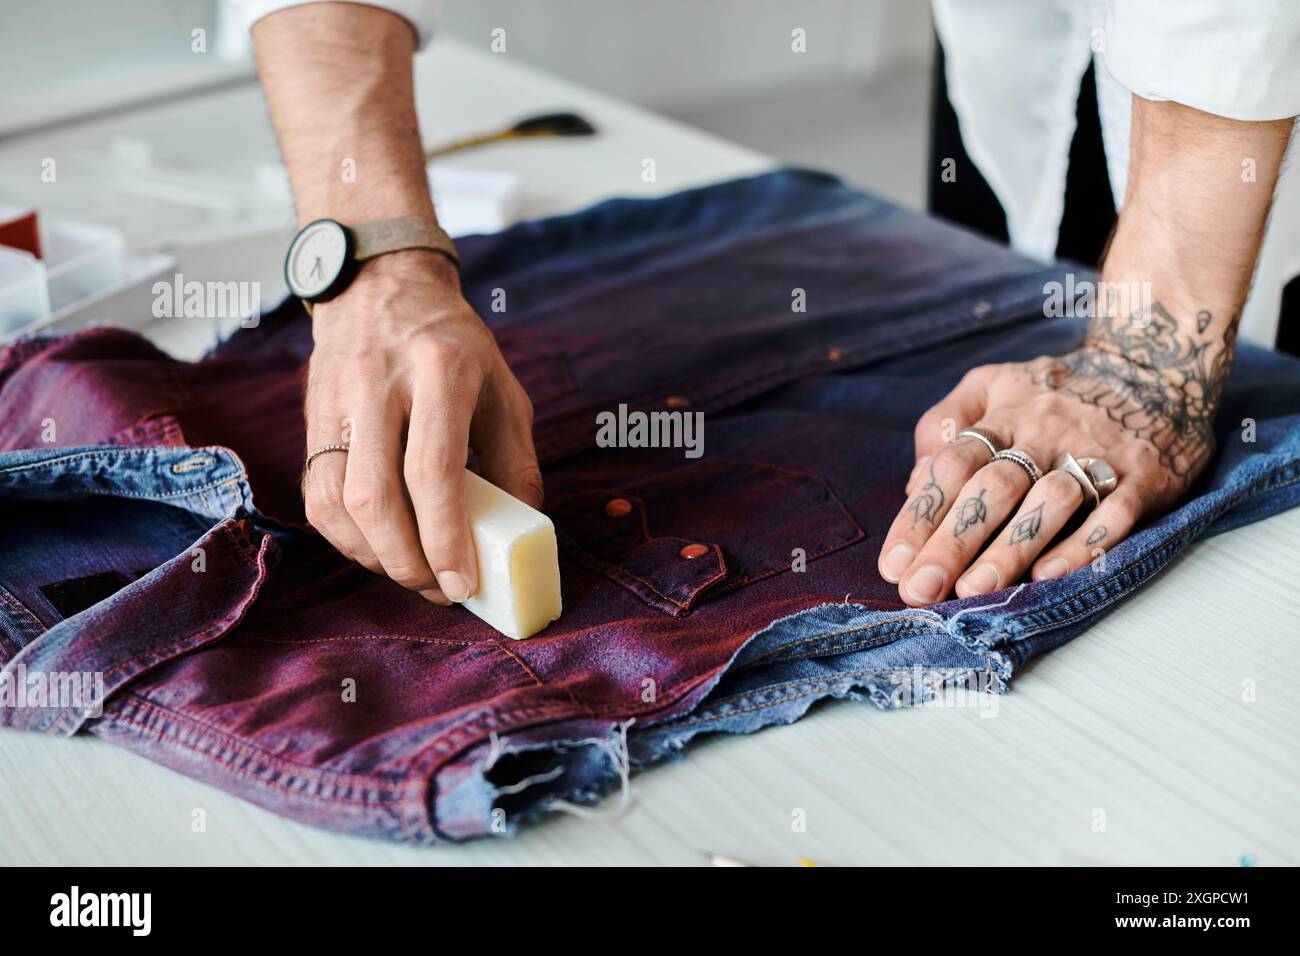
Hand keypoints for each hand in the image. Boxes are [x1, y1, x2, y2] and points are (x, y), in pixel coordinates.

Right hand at [301, 251, 541, 603]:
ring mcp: (336, 402)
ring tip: (413, 572)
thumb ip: (515, 459)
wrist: (380, 287)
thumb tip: (520, 531)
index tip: (464, 584)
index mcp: (440, 370)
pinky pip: (316, 495)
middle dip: (407, 561)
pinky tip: (379, 547)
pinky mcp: (310, 420)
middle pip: (375, 497)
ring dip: (374, 556)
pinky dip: (346, 537)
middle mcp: (378, 384)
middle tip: (440, 589)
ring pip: (336, 502)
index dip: (446, 538)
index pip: (433, 470)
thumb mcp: (503, 388)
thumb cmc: (453, 345)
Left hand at [876, 306, 1232, 605]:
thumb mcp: (993, 382)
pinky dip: (1083, 545)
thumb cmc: (1056, 390)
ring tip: (973, 591)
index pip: (952, 465)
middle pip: (993, 488)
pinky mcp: (1145, 476)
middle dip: (952, 542)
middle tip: (921, 588)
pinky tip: (1048, 575)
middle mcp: (1046, 432)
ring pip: (1050, 502)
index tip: (892, 564)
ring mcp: (1098, 453)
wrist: (1157, 365)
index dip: (920, 515)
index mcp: (1004, 414)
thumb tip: (917, 482)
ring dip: (1009, 549)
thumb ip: (947, 420)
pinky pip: (1115, 514)